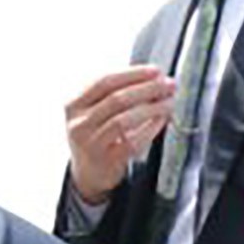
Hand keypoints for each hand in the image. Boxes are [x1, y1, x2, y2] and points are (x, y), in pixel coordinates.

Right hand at [64, 65, 175, 204]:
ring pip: (124, 120)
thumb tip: (155, 78)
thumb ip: (115, 92)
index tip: (156, 71)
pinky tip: (161, 119)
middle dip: (148, 89)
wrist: (89, 171)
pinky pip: (133, 141)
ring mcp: (90, 143)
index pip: (103, 82)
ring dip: (152, 108)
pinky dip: (151, 128)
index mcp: (73, 105)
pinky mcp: (105, 160)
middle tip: (169, 85)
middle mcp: (78, 124)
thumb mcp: (93, 111)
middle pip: (116, 99)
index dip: (132, 74)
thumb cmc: (98, 133)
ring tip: (169, 101)